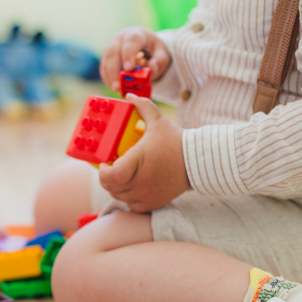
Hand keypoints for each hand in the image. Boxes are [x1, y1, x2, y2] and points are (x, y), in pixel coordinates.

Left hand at [98, 95, 190, 212]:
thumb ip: (143, 107)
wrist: (198, 161)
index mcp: (138, 161)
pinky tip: (134, 186)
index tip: (106, 163)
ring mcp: (147, 194)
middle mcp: (141, 181)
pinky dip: (130, 198)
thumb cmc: (176, 141)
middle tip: (112, 168)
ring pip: (121, 196)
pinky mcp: (154, 203)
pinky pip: (133, 205)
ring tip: (123, 176)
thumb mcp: (159, 121)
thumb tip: (129, 96)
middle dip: (108, 178)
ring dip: (118, 188)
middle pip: (112, 187)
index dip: (103, 172)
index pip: (111, 176)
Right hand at [101, 27, 171, 91]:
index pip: (131, 41)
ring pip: (106, 61)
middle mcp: (120, 39)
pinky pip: (104, 69)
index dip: (129, 54)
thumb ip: (159, 62)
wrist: (143, 46)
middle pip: (113, 52)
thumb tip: (151, 69)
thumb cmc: (152, 50)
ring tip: (116, 89)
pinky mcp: (106, 59)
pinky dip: (108, 79)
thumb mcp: (161, 54)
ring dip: (110, 76)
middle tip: (118, 85)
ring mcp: (110, 48)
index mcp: (136, 35)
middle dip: (114, 69)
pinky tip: (115, 87)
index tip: (129, 68)